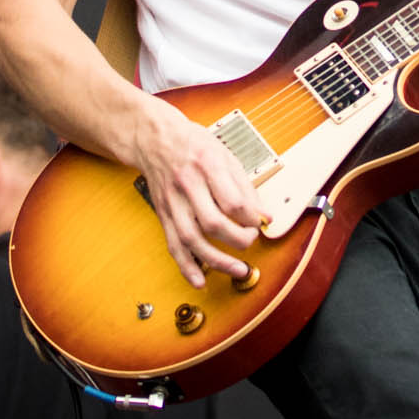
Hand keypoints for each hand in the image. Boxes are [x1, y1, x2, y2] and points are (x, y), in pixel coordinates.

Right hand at [127, 100, 263, 289]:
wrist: (154, 138)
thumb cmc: (192, 144)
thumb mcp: (224, 154)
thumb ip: (245, 186)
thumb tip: (264, 215)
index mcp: (207, 165)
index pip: (232, 200)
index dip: (250, 217)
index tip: (259, 222)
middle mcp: (187, 185)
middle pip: (212, 222)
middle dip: (237, 239)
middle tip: (250, 241)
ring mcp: (172, 201)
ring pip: (192, 239)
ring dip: (217, 261)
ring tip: (237, 270)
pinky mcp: (163, 214)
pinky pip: (174, 244)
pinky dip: (187, 266)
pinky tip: (200, 280)